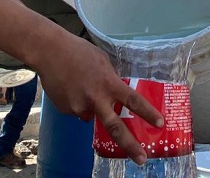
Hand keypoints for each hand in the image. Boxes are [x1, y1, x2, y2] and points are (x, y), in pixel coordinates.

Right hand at [37, 31, 162, 164]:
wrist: (49, 52)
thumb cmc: (77, 51)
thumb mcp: (102, 61)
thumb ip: (111, 78)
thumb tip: (115, 90)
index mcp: (108, 84)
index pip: (133, 101)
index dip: (148, 113)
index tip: (160, 123)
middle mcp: (96, 99)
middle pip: (116, 128)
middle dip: (130, 146)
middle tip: (142, 159)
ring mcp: (79, 107)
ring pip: (92, 115)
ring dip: (91, 105)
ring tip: (79, 84)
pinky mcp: (65, 110)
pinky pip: (77, 110)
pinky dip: (76, 101)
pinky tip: (69, 86)